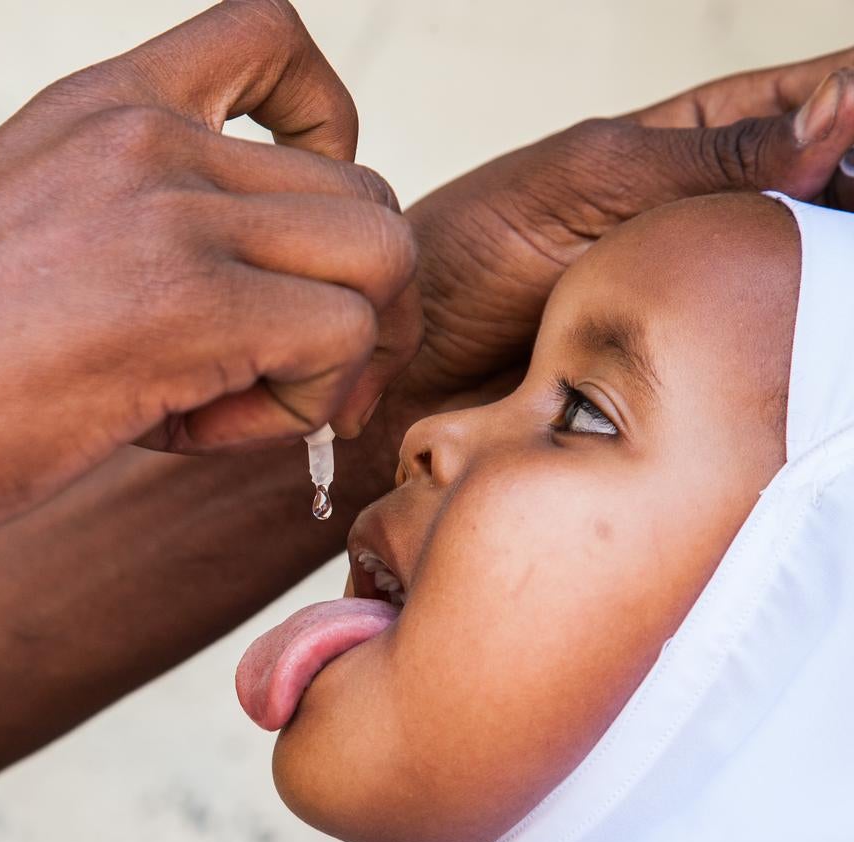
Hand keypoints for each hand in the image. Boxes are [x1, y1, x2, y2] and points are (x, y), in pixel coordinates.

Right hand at [0, 0, 416, 560]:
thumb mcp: (12, 235)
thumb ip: (123, 225)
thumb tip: (240, 302)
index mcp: (99, 105)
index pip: (274, 38)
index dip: (325, 131)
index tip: (278, 233)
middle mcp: (144, 135)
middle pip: (364, 192)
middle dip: (335, 304)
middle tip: (245, 377)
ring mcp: (165, 210)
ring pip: (379, 260)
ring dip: (326, 359)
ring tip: (210, 406)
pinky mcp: (177, 306)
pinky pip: (338, 343)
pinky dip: (292, 409)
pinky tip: (178, 434)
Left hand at [396, 49, 853, 405]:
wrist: (406, 362)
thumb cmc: (470, 256)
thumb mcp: (586, 183)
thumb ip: (710, 154)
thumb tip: (842, 106)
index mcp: (695, 143)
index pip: (820, 101)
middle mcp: (717, 213)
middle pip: (833, 192)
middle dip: (853, 206)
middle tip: (849, 238)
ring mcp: (714, 290)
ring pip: (821, 272)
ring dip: (841, 281)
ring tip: (841, 307)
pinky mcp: (703, 366)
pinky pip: (782, 353)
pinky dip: (815, 351)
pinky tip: (825, 356)